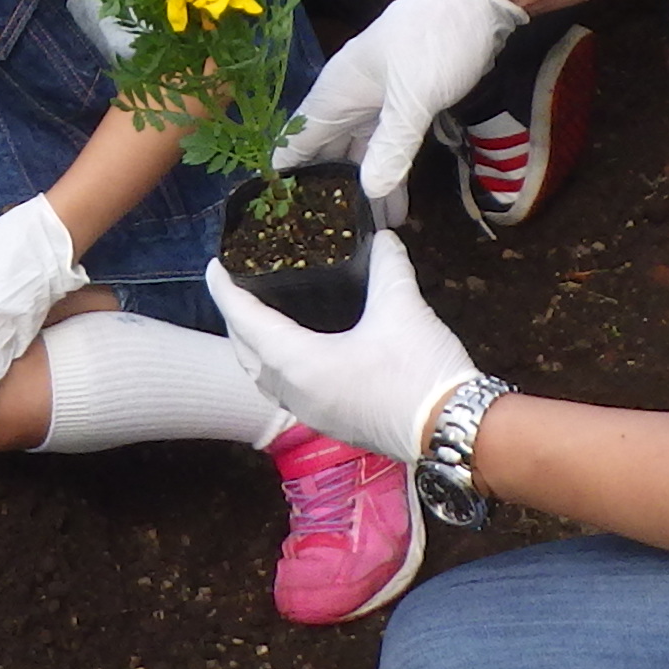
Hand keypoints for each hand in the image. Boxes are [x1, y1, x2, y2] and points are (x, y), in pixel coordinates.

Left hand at [210, 227, 481, 463]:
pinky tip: (295, 353)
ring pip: (263, 379)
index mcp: (300, 364)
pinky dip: (276, 368)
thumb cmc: (421, 372)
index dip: (225, 291)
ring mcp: (313, 414)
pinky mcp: (332, 424)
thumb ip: (387, 267)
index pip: (246, 321)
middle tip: (235, 288)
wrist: (454, 429)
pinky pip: (286, 393)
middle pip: (246, 354)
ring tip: (257, 318)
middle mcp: (296, 393)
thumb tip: (383, 239)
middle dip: (234, 321)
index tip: (214, 267)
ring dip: (253, 349)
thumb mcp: (403, 308)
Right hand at [274, 0, 527, 207]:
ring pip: (362, 149)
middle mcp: (350, 95)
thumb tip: (368, 192)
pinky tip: (397, 197)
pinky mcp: (407, 99)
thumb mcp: (414, 98)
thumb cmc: (436, 40)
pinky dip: (391, 169)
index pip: (297, 138)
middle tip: (328, 237)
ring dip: (366, 185)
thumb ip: (392, 146)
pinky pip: (389, 141)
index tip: (276, 215)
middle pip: (328, 150)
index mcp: (338, 90)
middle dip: (329, 190)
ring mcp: (379, 98)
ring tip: (370, 230)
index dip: (284, 174)